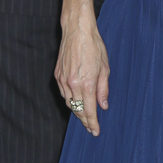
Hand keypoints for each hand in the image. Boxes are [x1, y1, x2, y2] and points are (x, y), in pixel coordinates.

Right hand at [55, 18, 109, 135]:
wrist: (77, 31)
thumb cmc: (94, 46)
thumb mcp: (105, 68)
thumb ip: (103, 89)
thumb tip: (103, 106)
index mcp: (86, 83)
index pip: (89, 111)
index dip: (92, 123)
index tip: (95, 131)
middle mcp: (72, 84)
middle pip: (77, 110)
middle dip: (84, 120)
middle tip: (90, 127)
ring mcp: (63, 80)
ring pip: (69, 103)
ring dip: (76, 111)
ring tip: (84, 116)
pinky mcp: (57, 75)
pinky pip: (63, 93)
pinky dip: (69, 100)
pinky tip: (75, 101)